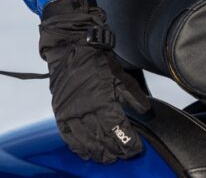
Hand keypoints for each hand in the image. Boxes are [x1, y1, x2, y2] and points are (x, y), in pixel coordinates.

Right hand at [39, 0, 151, 162]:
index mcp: (104, 101)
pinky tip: (85, 153)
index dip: (129, 143)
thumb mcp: (120, 75)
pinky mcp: (60, 112)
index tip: (136, 148)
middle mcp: (86, 110)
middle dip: (115, 151)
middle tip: (124, 155)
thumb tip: (145, 111)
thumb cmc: (97, 59)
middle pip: (102, 140)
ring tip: (108, 158)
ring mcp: (71, 113)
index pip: (119, 130)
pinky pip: (68, 136)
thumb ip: (132, 96)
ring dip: (98, 153)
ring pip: (85, 142)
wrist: (71, 47)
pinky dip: (77, 147)